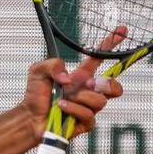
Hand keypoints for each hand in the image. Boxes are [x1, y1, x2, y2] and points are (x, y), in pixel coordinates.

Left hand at [21, 27, 125, 144]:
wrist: (29, 119)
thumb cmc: (35, 95)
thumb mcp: (38, 71)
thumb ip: (53, 65)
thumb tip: (68, 78)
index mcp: (80, 76)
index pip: (100, 58)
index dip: (111, 44)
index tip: (123, 30)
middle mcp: (87, 92)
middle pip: (115, 87)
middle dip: (109, 84)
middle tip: (90, 84)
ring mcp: (87, 108)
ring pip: (100, 102)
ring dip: (81, 98)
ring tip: (63, 99)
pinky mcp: (84, 123)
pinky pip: (89, 116)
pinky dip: (74, 110)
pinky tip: (61, 107)